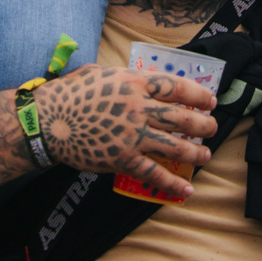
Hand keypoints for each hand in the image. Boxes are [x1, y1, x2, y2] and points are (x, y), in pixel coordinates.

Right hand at [37, 65, 216, 201]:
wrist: (48, 121)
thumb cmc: (71, 93)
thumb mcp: (99, 72)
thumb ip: (121, 77)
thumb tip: (136, 79)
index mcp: (134, 82)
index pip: (176, 86)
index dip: (198, 94)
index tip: (210, 100)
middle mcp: (138, 107)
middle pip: (181, 117)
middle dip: (202, 124)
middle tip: (213, 128)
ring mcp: (132, 135)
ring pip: (174, 146)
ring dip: (194, 152)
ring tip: (206, 155)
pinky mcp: (123, 159)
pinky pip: (154, 173)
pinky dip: (172, 183)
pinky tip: (186, 188)